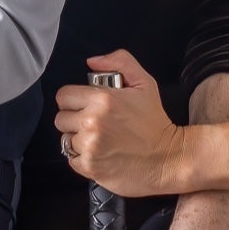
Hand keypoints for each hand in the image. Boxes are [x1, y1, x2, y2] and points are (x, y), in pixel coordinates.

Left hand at [52, 51, 186, 197]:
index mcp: (102, 99)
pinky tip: (101, 154)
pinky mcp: (90, 167)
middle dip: (75, 120)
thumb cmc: (154, 122)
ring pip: (66, 139)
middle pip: (61, 119)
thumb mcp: (144, 83)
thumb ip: (120, 62)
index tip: (86, 105)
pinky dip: (83, 158)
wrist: (167, 158)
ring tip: (100, 140)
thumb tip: (92, 62)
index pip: (64, 96)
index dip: (74, 100)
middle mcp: (92, 122)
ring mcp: (89, 147)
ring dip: (78, 140)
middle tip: (95, 123)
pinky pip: (72, 159)